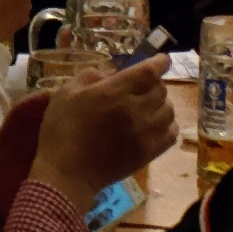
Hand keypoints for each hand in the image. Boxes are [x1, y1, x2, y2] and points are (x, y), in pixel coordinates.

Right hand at [30, 56, 176, 212]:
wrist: (68, 172)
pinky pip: (170, 136)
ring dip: (162, 103)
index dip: (159, 63)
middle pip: (160, 90)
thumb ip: (88, 77)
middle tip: (145, 83)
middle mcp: (135, 111)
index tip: (163, 59)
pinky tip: (157, 125)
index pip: (147, 72)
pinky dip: (168, 126)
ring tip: (151, 104)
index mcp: (114, 93)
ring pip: (169, 112)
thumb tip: (106, 75)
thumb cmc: (61, 129)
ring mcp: (145, 134)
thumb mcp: (65, 93)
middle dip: (155, 82)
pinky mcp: (148, 154)